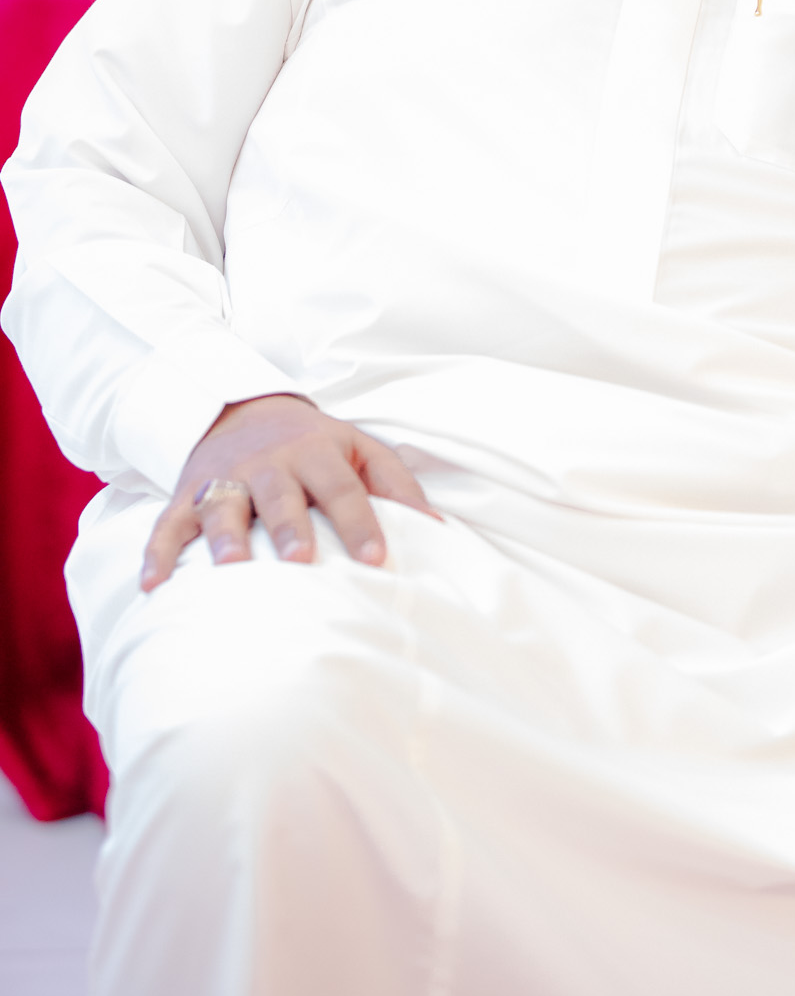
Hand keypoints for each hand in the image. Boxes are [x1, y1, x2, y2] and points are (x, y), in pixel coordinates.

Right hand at [141, 393, 439, 589]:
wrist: (241, 410)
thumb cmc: (315, 445)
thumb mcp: (361, 449)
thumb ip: (397, 486)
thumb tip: (439, 531)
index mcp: (317, 452)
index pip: (343, 489)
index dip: (360, 522)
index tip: (376, 559)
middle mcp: (269, 464)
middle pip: (282, 496)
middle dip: (290, 527)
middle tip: (299, 561)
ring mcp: (225, 478)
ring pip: (223, 505)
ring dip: (225, 535)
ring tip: (230, 567)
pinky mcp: (188, 493)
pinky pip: (168, 523)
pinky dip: (157, 553)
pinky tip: (152, 585)